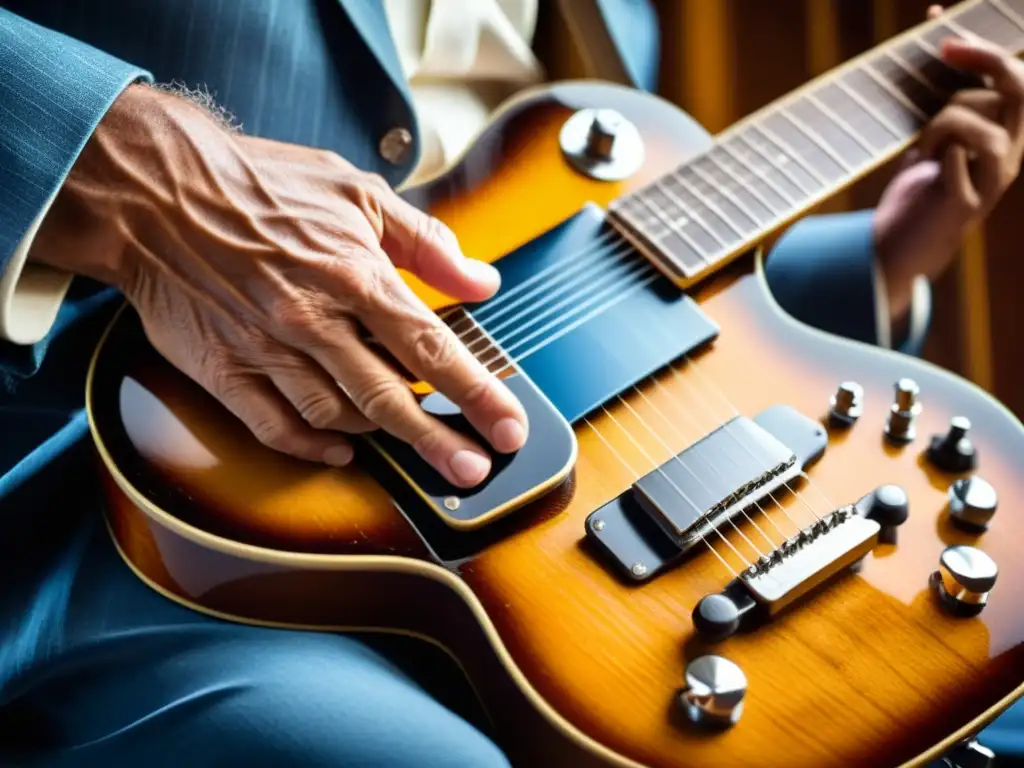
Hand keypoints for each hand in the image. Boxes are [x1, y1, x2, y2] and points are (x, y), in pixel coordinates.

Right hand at [29, 85, 527, 486]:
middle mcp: (312, 320)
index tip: (508, 426)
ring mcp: (265, 350)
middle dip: (439, 440)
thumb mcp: (358, 192)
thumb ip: (427, 241)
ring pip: (337, 415)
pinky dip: (313, 446)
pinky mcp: (224, 370)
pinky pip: (274, 426)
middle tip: (473, 471)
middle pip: (390, 396)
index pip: (429, 347)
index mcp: (353, 275)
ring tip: (420, 452)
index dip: (476, 392)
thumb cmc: (261, 186)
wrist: (157, 193)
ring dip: (383, 438)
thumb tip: (482, 282)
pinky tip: (343, 450)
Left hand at [874, 4, 1023, 327]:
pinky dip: (936, 156)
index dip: (985, 45)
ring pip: (980, 123)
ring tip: (924, 147)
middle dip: (982, 60)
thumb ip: (944, 94)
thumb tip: (936, 33)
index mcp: (1006, 130)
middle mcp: (1010, 152)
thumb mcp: (933, 133)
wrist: (896, 246)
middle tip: (943, 52)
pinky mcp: (968, 204)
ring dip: (942, 124)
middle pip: (1018, 88)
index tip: (938, 20)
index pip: (1015, 76)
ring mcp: (994, 179)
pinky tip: (925, 168)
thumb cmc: (917, 187)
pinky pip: (956, 161)